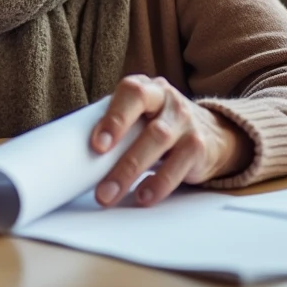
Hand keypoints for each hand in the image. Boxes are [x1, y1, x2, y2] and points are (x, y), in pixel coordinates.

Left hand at [90, 75, 252, 207]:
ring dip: (132, 173)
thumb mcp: (140, 115)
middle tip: (101, 186)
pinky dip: (159, 184)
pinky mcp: (198, 147)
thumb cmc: (159, 123)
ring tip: (111, 195)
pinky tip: (144, 196)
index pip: (131, 93)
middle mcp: (168, 101)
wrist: (212, 132)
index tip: (97, 145)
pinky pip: (179, 166)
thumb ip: (115, 124)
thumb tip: (74, 151)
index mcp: (146, 89)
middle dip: (122, 159)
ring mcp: (186, 123)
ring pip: (160, 145)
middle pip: (147, 127)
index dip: (114, 118)